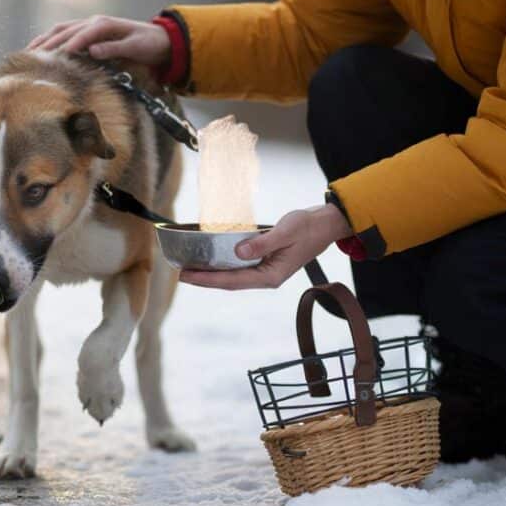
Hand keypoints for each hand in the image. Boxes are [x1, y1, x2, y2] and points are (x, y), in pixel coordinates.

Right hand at [26, 15, 169, 65]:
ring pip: (60, 30)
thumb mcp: (135, 47)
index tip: (58, 56)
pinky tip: (38, 49)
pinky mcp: (87, 32)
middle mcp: (94, 22)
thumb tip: (93, 51)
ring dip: (44, 40)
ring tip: (28, 53)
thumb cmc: (148, 45)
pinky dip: (49, 40)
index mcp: (105, 24)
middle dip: (49, 43)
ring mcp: (89, 25)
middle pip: (66, 31)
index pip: (83, 34)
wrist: (159, 39)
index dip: (70, 44)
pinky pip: (64, 34)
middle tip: (33, 58)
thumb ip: (114, 49)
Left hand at [180, 204, 352, 290]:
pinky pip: (239, 267)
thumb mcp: (285, 231)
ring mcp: (265, 271)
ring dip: (211, 273)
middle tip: (180, 272)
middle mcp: (266, 277)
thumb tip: (238, 252)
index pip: (233, 280)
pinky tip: (211, 259)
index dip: (208, 279)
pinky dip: (223, 264)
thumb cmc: (307, 226)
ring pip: (232, 276)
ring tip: (189, 268)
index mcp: (271, 276)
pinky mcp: (264, 262)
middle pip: (229, 281)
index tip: (187, 275)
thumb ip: (261, 243)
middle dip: (204, 278)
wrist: (325, 224)